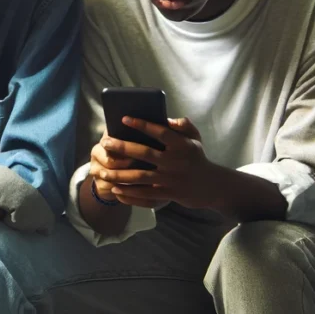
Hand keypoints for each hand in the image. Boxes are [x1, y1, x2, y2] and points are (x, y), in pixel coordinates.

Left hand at [90, 117, 213, 208]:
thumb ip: (183, 125)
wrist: (212, 186)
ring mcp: (170, 179)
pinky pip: (144, 194)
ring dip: (119, 175)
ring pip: (140, 176)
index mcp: (182, 145)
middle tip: (104, 143)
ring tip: (103, 172)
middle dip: (122, 147)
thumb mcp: (195, 138)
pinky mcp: (167, 194)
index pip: (160, 132)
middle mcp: (175, 162)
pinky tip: (115, 189)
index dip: (142, 125)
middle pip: (144, 153)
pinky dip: (129, 192)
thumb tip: (166, 119)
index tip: (124, 119)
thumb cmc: (197, 158)